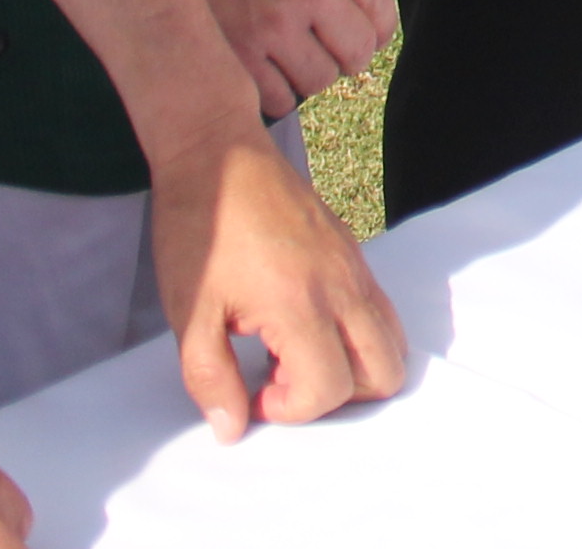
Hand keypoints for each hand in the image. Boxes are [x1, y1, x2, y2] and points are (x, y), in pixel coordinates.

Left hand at [144, 127, 405, 438]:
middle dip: (338, 395)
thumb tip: (232, 428)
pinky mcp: (354, 251)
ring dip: (353, 365)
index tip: (252, 390)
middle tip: (283, 379)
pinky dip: (356, 334)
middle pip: (384, 373)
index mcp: (301, 303)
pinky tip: (303, 322)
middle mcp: (342, 286)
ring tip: (295, 353)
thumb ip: (210, 378)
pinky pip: (380, 309)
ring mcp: (355, 266)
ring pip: (393, 341)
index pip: (328, 389)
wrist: (218, 154)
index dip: (289, 409)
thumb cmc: (199, 228)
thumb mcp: (189, 312)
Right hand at [166, 0, 392, 124]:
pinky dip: (277, 92)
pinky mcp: (233, 55)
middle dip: (348, 54)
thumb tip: (368, 18)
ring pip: (319, 80)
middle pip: (358, 52)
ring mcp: (268, 25)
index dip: (378, 28)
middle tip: (328, 47)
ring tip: (291, 55)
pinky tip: (264, 69)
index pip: (382, 9)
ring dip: (311, 73)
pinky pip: (278, 101)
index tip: (365, 33)